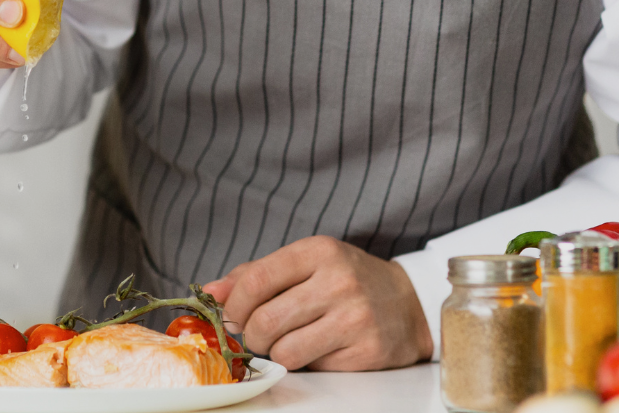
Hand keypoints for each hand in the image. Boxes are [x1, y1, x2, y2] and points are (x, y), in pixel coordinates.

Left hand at [201, 236, 431, 371]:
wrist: (408, 303)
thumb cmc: (346, 280)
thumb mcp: (305, 263)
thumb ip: (255, 275)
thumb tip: (209, 292)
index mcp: (318, 251)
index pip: (255, 280)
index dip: (234, 306)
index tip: (234, 315)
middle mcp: (338, 281)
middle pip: (265, 321)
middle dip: (252, 335)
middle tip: (260, 334)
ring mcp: (355, 317)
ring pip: (285, 351)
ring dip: (278, 352)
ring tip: (291, 340)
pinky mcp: (367, 351)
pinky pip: (314, 367)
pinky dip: (308, 362)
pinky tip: (321, 346)